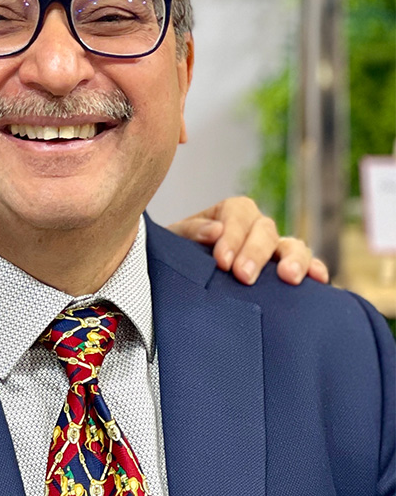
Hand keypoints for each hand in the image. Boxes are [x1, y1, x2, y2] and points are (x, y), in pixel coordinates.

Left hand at [168, 196, 328, 285]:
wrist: (185, 281)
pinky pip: (309, 267)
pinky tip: (319, 280)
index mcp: (230, 213)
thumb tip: (215, 231)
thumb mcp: (176, 240)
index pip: (238, 213)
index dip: (233, 236)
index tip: (222, 261)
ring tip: (288, 277)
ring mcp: (275, 250)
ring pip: (293, 245)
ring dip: (293, 259)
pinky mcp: (287, 273)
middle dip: (255, 252)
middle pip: (265, 230)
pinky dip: (316, 270)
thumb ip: (191, 231)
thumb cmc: (180, 255)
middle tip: (243, 276)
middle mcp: (256, 228)